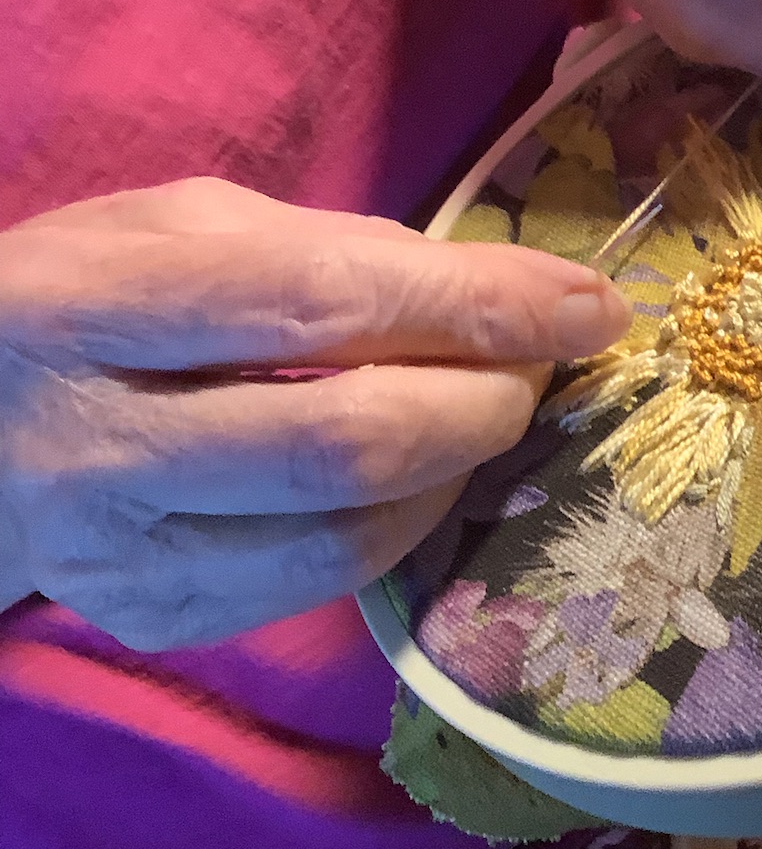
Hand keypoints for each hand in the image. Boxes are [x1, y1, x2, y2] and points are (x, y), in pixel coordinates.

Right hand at [0, 181, 628, 646]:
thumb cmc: (88, 306)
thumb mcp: (179, 229)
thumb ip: (328, 249)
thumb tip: (501, 293)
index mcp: (88, 308)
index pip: (315, 306)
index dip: (470, 306)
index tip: (586, 303)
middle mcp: (94, 447)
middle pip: (346, 444)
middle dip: (481, 402)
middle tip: (535, 367)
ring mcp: (122, 554)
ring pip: (350, 536)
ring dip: (455, 471)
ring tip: (476, 411)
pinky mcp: (157, 618)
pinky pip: (327, 584)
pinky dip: (403, 524)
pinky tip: (414, 475)